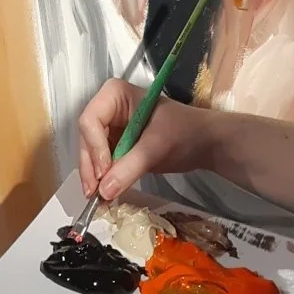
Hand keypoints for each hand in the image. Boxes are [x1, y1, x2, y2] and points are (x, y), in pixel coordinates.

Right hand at [78, 78, 215, 199]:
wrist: (206, 143)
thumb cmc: (185, 132)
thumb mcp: (156, 148)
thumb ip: (129, 167)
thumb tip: (104, 191)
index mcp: (115, 94)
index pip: (90, 120)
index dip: (94, 147)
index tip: (104, 173)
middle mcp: (109, 108)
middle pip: (87, 138)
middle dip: (91, 165)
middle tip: (94, 193)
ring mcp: (112, 128)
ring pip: (92, 153)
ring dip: (93, 176)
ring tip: (98, 199)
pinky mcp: (117, 146)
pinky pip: (103, 162)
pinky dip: (103, 179)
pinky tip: (105, 195)